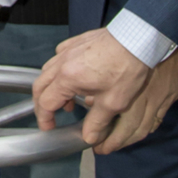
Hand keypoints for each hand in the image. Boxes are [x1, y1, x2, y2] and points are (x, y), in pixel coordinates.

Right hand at [31, 28, 151, 144]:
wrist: (137, 39)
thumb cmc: (127, 69)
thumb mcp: (113, 102)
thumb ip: (97, 122)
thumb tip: (88, 138)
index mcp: (67, 78)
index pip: (45, 102)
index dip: (44, 118)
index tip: (49, 128)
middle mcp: (62, 62)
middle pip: (40, 85)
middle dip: (42, 103)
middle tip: (51, 115)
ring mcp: (68, 49)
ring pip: (48, 70)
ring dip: (52, 86)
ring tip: (68, 98)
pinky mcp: (77, 41)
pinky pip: (59, 55)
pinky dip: (59, 69)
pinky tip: (74, 75)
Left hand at [92, 50, 177, 154]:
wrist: (158, 29)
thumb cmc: (126, 40)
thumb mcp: (100, 58)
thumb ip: (95, 83)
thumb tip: (88, 99)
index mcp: (121, 91)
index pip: (105, 120)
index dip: (96, 133)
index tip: (89, 139)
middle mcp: (140, 99)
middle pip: (127, 131)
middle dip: (112, 143)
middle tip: (100, 149)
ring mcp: (157, 98)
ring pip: (143, 129)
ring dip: (128, 140)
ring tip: (115, 145)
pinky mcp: (170, 95)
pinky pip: (157, 119)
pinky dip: (146, 129)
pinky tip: (137, 132)